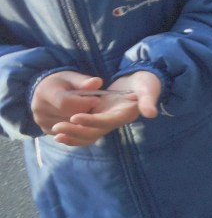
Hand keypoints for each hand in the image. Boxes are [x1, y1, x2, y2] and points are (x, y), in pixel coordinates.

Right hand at [32, 71, 105, 132]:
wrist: (46, 91)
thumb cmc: (62, 83)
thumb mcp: (72, 77)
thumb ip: (84, 81)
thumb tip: (97, 82)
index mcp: (44, 92)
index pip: (65, 102)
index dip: (84, 102)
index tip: (98, 100)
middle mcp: (39, 109)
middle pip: (68, 116)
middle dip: (85, 112)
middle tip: (96, 106)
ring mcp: (41, 122)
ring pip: (69, 126)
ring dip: (82, 121)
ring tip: (87, 110)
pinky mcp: (46, 130)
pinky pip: (67, 133)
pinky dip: (77, 127)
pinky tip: (80, 118)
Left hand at [45, 71, 161, 146]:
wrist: (142, 82)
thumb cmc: (146, 83)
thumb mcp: (149, 89)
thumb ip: (148, 100)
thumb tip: (151, 113)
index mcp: (124, 114)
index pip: (106, 121)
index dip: (91, 121)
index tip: (75, 117)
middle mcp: (114, 121)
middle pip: (94, 132)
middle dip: (75, 132)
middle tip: (56, 127)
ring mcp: (106, 120)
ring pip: (87, 134)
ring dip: (71, 135)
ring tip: (55, 132)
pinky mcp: (99, 117)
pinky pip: (84, 129)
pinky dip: (72, 132)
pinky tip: (58, 132)